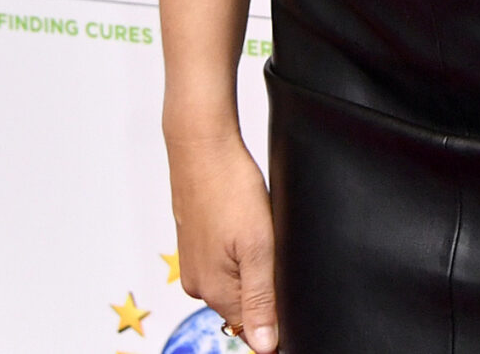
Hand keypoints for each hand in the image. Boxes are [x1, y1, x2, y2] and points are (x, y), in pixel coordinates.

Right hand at [168, 132, 280, 350]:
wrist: (201, 145)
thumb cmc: (229, 188)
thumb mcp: (257, 247)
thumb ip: (260, 299)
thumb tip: (264, 347)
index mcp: (215, 291)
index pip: (250, 329)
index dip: (274, 320)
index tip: (285, 288)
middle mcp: (199, 283)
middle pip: (242, 306)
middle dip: (265, 290)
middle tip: (278, 252)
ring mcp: (194, 262)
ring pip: (234, 281)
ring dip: (253, 268)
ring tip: (262, 234)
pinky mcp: (194, 242)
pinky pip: (224, 261)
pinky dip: (239, 251)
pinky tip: (248, 228)